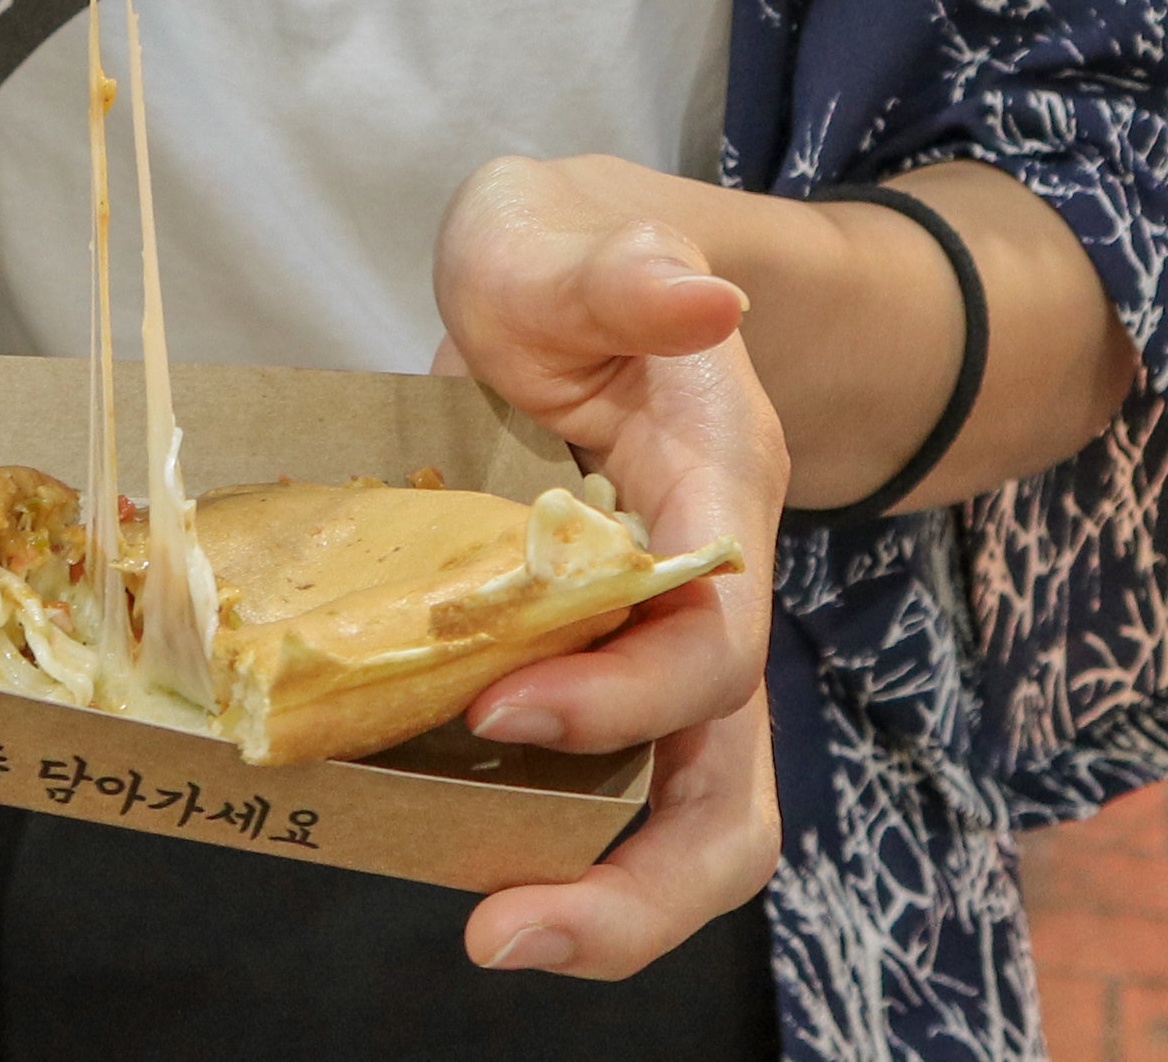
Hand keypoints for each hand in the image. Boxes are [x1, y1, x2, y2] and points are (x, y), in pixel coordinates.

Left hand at [431, 154, 785, 979]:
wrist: (568, 267)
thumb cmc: (562, 253)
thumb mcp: (565, 233)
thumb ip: (625, 267)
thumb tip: (702, 299)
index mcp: (718, 494)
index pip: (712, 641)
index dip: (624, 694)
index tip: (501, 701)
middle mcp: (707, 591)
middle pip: (728, 787)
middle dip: (642, 886)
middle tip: (502, 933)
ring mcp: (656, 642)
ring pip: (683, 812)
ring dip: (603, 898)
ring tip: (492, 936)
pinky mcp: (591, 663)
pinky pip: (598, 782)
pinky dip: (539, 834)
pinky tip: (439, 834)